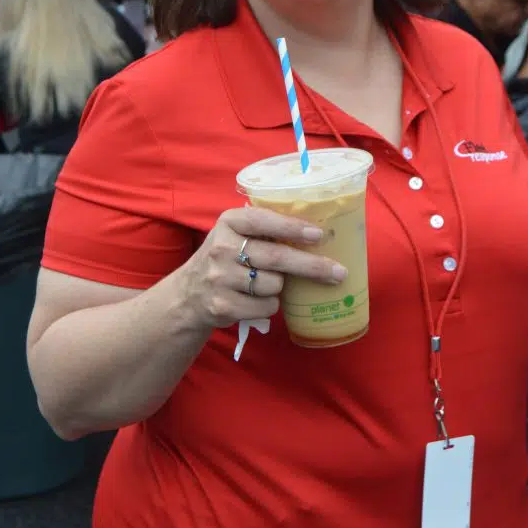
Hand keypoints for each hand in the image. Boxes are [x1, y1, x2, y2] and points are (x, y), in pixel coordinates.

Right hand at [179, 206, 345, 331]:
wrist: (189, 294)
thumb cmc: (226, 258)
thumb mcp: (236, 234)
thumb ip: (264, 229)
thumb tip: (318, 232)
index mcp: (229, 222)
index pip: (263, 220)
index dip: (292, 227)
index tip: (319, 234)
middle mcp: (221, 247)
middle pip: (277, 257)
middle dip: (311, 266)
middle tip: (338, 272)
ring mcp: (220, 278)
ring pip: (274, 284)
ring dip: (280, 287)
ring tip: (265, 283)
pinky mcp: (222, 305)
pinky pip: (266, 306)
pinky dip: (269, 305)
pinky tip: (255, 300)